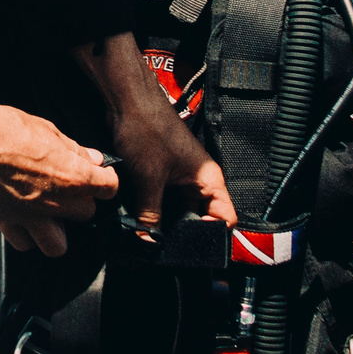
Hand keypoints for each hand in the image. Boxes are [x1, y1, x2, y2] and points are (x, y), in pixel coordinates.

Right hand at [0, 101, 117, 257]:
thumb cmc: (5, 128)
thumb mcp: (47, 129)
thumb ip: (73, 149)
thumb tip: (92, 158)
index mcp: (71, 174)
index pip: (109, 188)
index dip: (106, 181)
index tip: (100, 177)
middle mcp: (55, 201)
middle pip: (86, 215)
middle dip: (80, 203)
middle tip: (69, 191)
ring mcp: (31, 216)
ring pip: (58, 245)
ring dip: (57, 231)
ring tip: (50, 216)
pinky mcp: (6, 222)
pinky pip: (24, 244)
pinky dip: (26, 236)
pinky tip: (24, 221)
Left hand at [75, 35, 237, 233]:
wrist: (127, 102)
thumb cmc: (147, 128)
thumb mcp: (149, 178)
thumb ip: (150, 215)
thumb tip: (149, 241)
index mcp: (208, 180)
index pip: (225, 219)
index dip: (213, 238)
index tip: (193, 251)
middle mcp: (198, 182)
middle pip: (200, 220)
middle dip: (185, 236)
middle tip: (167, 249)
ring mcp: (180, 180)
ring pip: (179, 213)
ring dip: (167, 225)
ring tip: (152, 238)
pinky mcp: (163, 177)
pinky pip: (164, 203)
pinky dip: (154, 214)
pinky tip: (142, 222)